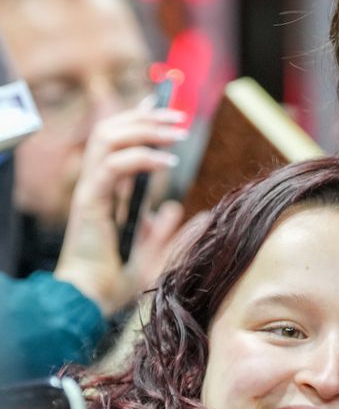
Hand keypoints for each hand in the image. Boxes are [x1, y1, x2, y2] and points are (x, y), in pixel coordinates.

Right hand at [53, 102, 187, 315]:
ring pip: (108, 138)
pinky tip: (166, 163)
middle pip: (111, 130)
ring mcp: (90, 191)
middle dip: (146, 117)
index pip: (118, 140)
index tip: (164, 106)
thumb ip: (163, 231)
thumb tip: (177, 209)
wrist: (89, 302)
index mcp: (106, 192)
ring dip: (144, 129)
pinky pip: (113, 166)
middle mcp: (95, 185)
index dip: (139, 118)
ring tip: (176, 134)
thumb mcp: (151, 254)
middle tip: (180, 118)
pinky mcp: (90, 202)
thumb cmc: (113, 283)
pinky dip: (141, 157)